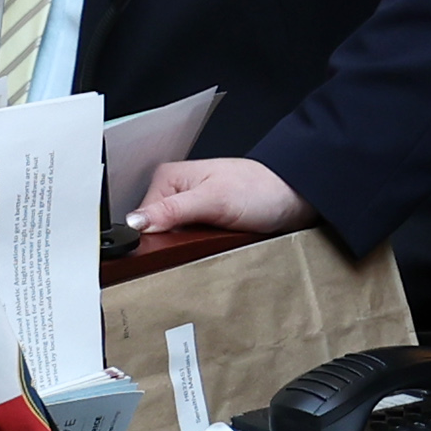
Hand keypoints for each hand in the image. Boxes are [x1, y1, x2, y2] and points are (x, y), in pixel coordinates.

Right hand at [127, 156, 317, 234]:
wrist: (294, 199)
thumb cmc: (261, 189)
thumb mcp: (214, 200)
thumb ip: (173, 210)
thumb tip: (135, 222)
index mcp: (168, 179)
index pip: (141, 219)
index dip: (152, 238)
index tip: (169, 246)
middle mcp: (176, 193)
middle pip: (157, 233)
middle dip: (172, 245)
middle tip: (196, 245)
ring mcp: (191, 209)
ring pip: (173, 242)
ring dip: (188, 250)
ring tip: (208, 246)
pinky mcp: (204, 224)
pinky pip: (190, 245)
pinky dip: (200, 251)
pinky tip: (212, 249)